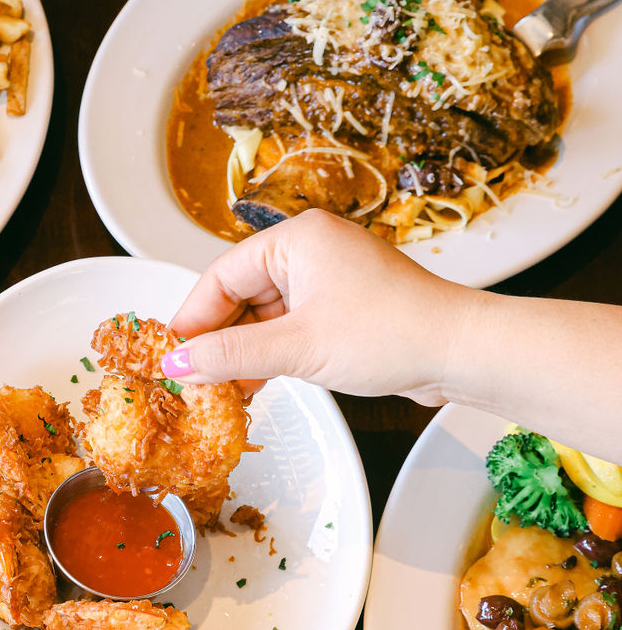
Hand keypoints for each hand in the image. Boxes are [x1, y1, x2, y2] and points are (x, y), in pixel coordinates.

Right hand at [161, 209, 472, 404]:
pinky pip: (290, 327)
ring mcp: (329, 279)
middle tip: (192, 379)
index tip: (170, 356)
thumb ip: (231, 355)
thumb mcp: (297, 348)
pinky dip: (270, 355)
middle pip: (239, 294)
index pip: (220, 275)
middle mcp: (311, 250)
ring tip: (221, 390)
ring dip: (243, 353)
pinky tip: (255, 384)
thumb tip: (179, 363)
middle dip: (217, 339)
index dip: (192, 319)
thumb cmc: (393, 332)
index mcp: (296, 239)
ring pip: (264, 315)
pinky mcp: (343, 308)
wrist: (459, 351)